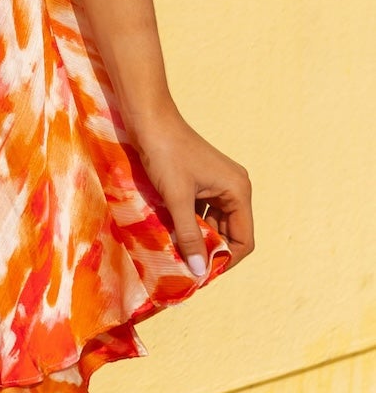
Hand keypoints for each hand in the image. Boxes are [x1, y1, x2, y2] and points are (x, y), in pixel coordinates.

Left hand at [127, 107, 254, 274]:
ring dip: (197, 238)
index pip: (243, 240)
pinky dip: (188, 223)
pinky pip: (201, 211)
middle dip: (210, 251)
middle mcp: (234, 188)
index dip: (225, 260)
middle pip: (229, 233)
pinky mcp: (201, 181)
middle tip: (187, 268)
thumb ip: (190, 236)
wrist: (149, 118)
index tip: (202, 274)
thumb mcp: (177, 199)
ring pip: (213, 223)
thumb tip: (200, 272)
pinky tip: (171, 232)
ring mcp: (218, 184)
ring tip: (177, 253)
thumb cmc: (166, 154)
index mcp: (238, 192)